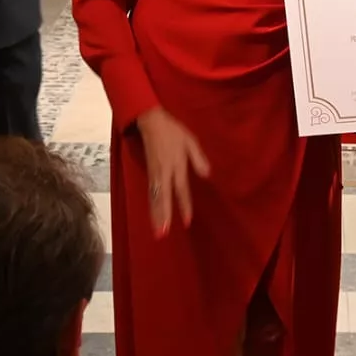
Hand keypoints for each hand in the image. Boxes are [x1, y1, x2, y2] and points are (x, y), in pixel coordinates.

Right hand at [135, 107, 209, 235]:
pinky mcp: (149, 172)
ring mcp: (155, 173)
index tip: (187, 221)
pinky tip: (153, 216)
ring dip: (155, 215)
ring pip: (154, 197)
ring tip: (157, 231)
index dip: (184, 205)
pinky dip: (151, 206)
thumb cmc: (173, 131)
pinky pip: (150, 193)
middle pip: (163, 197)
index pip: (181, 189)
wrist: (151, 122)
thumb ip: (198, 158)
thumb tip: (207, 175)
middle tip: (163, 233)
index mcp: (176, 165)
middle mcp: (164, 172)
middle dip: (163, 216)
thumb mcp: (191, 141)